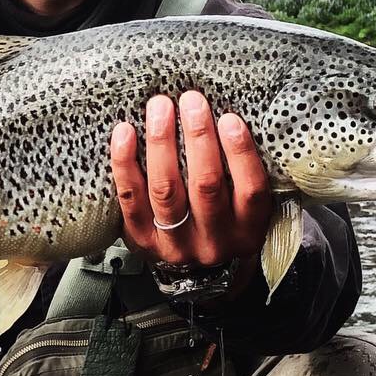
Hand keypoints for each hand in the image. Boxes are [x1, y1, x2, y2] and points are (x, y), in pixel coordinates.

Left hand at [110, 92, 272, 278]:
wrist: (200, 275)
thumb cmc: (226, 222)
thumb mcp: (248, 209)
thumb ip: (244, 174)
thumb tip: (230, 117)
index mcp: (247, 230)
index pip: (250, 190)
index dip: (240, 153)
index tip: (229, 118)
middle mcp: (213, 240)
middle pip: (205, 185)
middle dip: (198, 137)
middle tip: (191, 100)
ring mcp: (175, 243)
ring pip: (166, 190)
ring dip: (161, 143)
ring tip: (160, 108)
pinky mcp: (142, 240)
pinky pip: (131, 199)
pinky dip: (125, 163)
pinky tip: (125, 132)